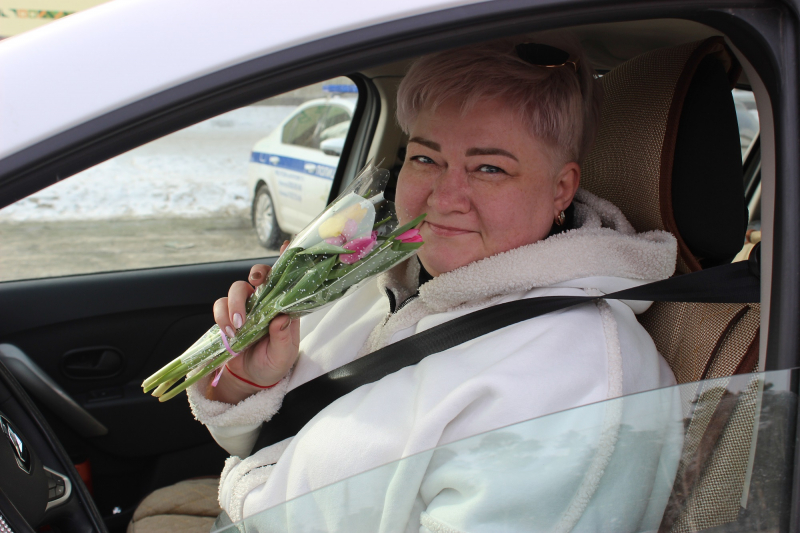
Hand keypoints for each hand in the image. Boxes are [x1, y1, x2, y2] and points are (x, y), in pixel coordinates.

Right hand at [207, 241, 299, 403]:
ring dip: (235, 305)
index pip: (286, 280)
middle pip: (257, 276)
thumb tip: (281, 318)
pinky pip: (219, 306)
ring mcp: (245, 308)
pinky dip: (222, 317)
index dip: (286, 260)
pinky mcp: (228, 316)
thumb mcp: (283, 355)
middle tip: (254, 284)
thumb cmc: (273, 364)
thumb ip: (283, 337)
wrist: (250, 380)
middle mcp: (264, 303)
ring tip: (238, 328)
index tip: (287, 245)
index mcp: (283, 307)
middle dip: (255, 275)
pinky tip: (229, 333)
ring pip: (235, 289)